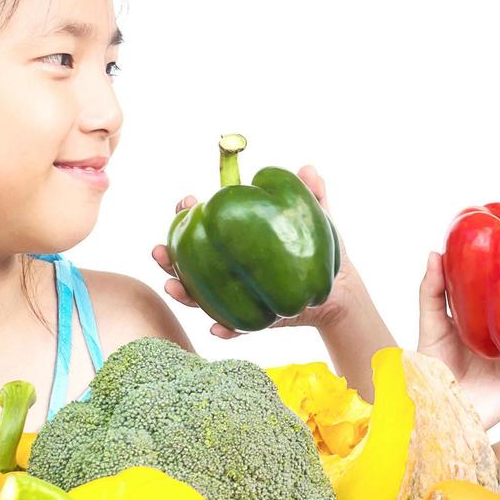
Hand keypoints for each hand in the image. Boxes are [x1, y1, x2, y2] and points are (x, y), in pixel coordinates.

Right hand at [151, 165, 358, 339]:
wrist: (339, 287)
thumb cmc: (319, 247)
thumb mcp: (316, 217)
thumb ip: (311, 193)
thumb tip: (307, 169)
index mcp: (236, 242)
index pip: (203, 227)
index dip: (187, 214)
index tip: (186, 202)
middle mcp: (230, 270)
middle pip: (190, 264)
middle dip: (168, 258)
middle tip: (159, 250)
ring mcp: (240, 297)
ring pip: (203, 298)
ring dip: (185, 294)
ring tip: (174, 287)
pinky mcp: (258, 321)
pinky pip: (238, 328)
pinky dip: (226, 330)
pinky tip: (217, 329)